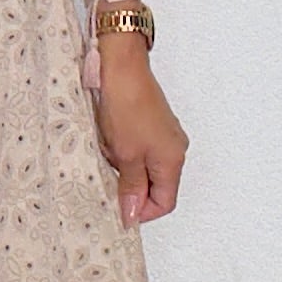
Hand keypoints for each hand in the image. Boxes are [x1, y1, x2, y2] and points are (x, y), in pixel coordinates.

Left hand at [91, 34, 187, 224]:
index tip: (119, 207)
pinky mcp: (151, 123)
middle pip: (155, 185)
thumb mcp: (126, 154)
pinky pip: (138, 149)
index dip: (141, 210)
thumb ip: (131, 187)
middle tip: (108, 175)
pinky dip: (122, 150)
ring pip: (144, 167)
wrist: (121, 66)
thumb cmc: (126, 104)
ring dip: (123, 166)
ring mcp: (163, 135)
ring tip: (108, 150)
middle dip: (129, 185)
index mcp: (173, 160)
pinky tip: (109, 138)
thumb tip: (133, 215)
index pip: (165, 202)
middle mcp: (174, 149)